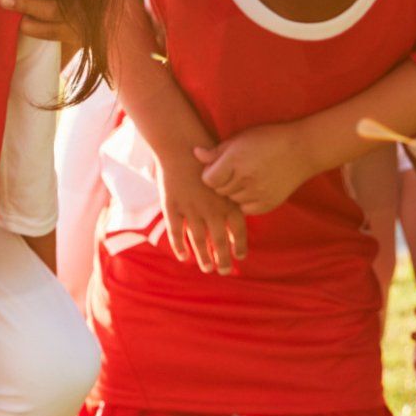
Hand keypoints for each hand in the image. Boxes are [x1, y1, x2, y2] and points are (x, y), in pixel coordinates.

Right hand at [159, 154, 247, 274]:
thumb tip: (242, 203)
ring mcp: (191, 210)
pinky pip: (177, 232)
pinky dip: (180, 246)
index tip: (241, 256)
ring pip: (199, 241)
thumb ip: (232, 192)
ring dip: (204, 257)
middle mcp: (211, 210)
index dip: (239, 246)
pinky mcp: (172, 208)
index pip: (238, 231)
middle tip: (224, 271)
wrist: (181, 143)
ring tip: (207, 268)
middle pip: (219, 242)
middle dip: (223, 259)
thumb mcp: (228, 173)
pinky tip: (183, 257)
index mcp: (228, 201)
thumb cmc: (208, 154)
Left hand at [192, 123, 311, 215]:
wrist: (302, 149)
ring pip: (231, 200)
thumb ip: (217, 151)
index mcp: (235, 159)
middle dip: (222, 183)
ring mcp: (257, 193)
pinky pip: (245, 209)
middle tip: (234, 171)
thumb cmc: (268, 139)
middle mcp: (244, 178)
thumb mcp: (241, 138)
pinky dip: (246, 201)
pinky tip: (254, 187)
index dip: (210, 174)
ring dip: (234, 192)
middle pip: (219, 190)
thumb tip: (196, 154)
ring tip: (246, 177)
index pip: (208, 179)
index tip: (218, 168)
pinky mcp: (267, 204)